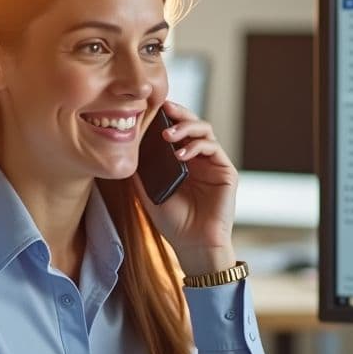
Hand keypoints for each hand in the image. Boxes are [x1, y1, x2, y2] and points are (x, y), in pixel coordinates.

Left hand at [135, 101, 237, 276]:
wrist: (193, 245)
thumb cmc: (174, 222)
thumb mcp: (149, 193)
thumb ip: (142, 171)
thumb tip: (125, 149)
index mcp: (183, 160)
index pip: (177, 129)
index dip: (167, 116)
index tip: (150, 108)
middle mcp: (200, 158)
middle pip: (193, 124)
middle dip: (178, 114)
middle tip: (163, 110)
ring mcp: (214, 164)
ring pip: (205, 130)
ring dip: (187, 127)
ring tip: (168, 135)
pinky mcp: (227, 172)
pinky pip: (214, 148)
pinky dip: (197, 146)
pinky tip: (181, 154)